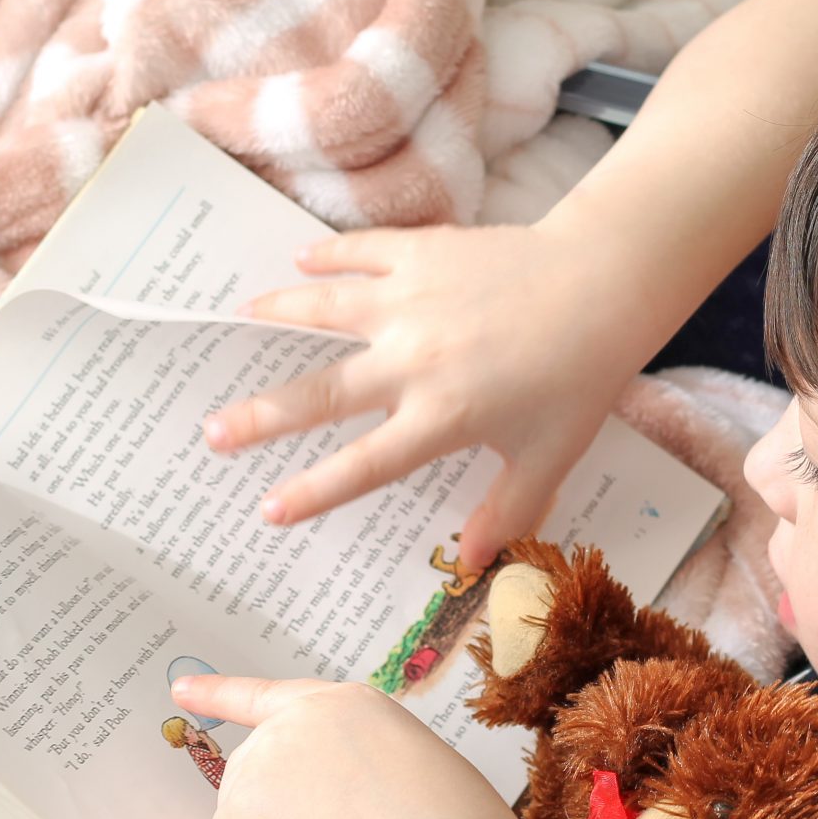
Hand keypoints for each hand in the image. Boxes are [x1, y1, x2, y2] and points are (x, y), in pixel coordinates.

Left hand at [170, 674, 523, 818]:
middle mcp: (300, 720)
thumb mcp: (411, 772)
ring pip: (243, 813)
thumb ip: (363, 776)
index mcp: (350, 706)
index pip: (272, 696)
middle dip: (271, 810)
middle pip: (258, 768)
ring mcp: (268, 761)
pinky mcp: (243, 811)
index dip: (222, 694)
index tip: (181, 689)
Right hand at [202, 222, 651, 570]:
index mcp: (442, 416)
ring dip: (279, 316)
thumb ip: (506, 512)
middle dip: (262, 416)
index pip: (364, 465)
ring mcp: (413, 300)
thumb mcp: (549, 458)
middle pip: (322, 393)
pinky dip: (329, 256)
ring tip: (237, 323)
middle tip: (214, 431)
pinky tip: (300, 260)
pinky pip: (362, 253)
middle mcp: (414, 360)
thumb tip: (469, 565)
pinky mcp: (423, 254)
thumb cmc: (581, 377)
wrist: (603, 284)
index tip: (267, 510)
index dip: (314, 491)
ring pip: (327, 310)